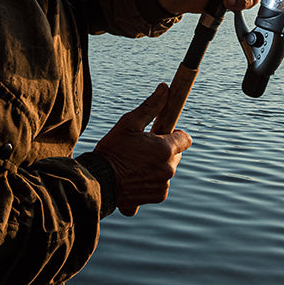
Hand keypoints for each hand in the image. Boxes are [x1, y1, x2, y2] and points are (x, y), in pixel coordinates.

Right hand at [92, 84, 192, 215]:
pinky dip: (150, 181)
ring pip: (167, 170)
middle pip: (176, 155)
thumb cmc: (112, 150)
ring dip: (157, 166)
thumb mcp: (129, 123)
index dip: (174, 134)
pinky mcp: (157, 196)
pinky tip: (134, 177)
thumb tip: (165, 88)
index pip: (185, 138)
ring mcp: (163, 185)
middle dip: (163, 150)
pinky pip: (160, 185)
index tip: (160, 133)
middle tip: (142, 149)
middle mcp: (168, 169)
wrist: (98, 181)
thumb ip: (150, 106)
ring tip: (135, 164)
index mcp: (165, 149)